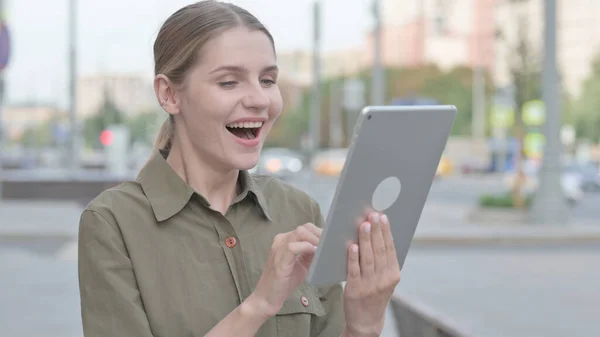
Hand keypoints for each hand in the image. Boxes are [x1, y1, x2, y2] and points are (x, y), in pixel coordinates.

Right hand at [249, 223, 321, 317]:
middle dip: (319, 234)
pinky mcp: (280, 260)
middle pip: (304, 228)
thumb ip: (310, 255)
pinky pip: (294, 247)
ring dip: (315, 239)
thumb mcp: (302, 265)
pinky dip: (307, 247)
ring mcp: (279, 249)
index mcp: (285, 240)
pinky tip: (315, 253)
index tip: (331, 241)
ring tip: (325, 248)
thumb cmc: (284, 282)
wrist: (268, 297)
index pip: (305, 229)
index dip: (319, 232)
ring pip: (299, 233)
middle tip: (330, 245)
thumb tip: (325, 248)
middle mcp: (281, 241)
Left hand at [342, 212, 400, 336]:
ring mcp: (370, 285)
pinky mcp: (355, 289)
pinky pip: (354, 270)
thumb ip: (383, 260)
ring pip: (368, 258)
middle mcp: (384, 279)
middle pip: (380, 250)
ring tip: (364, 224)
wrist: (366, 321)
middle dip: (376, 230)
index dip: (386, 231)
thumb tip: (378, 233)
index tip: (382, 216)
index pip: (390, 248)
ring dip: (366, 240)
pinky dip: (353, 257)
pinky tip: (352, 246)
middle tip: (372, 214)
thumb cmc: (374, 294)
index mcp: (393, 274)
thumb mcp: (385, 279)